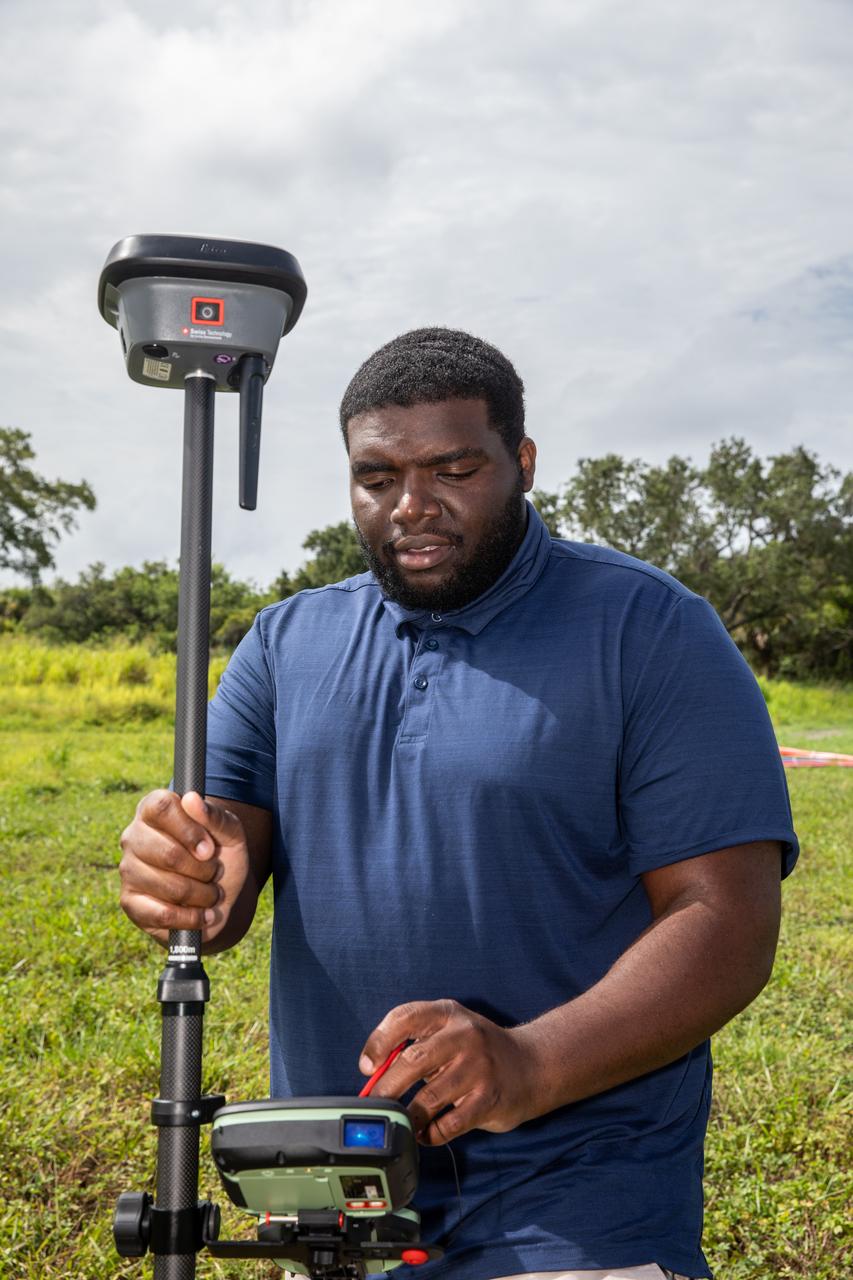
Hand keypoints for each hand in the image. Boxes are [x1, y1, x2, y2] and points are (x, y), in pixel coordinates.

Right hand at [119, 789, 250, 946]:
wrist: (217, 897)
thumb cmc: (219, 857)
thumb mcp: (231, 834)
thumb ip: (216, 816)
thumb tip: (191, 799)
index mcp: (154, 810)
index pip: (162, 807)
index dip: (190, 830)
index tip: (209, 849)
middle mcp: (134, 836)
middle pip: (168, 853)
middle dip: (202, 869)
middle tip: (214, 873)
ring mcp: (128, 870)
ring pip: (168, 886)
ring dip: (201, 894)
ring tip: (211, 893)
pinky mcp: (130, 902)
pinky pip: (161, 913)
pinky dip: (191, 917)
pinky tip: (204, 915)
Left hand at [358, 999, 543, 1144]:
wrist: (533, 1064)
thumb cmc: (478, 1049)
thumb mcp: (451, 1030)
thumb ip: (418, 1042)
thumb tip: (374, 1073)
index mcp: (448, 1013)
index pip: (405, 1017)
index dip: (379, 1041)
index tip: (366, 1066)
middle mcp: (464, 1035)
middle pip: (414, 1059)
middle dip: (387, 1086)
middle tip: (376, 1103)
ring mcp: (478, 1067)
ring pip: (430, 1097)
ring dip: (409, 1115)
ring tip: (401, 1122)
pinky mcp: (489, 1098)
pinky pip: (451, 1123)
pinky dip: (431, 1133)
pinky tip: (426, 1133)